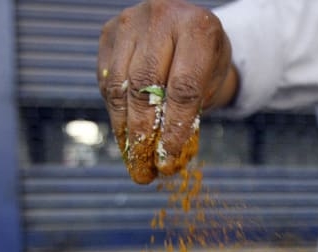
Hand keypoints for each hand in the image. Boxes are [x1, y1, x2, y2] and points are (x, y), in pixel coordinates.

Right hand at [97, 0, 233, 182]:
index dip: (175, 128)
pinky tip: (124, 135)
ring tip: (133, 159)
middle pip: (145, 87)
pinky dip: (115, 112)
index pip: (183, 87)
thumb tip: (166, 156)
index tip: (168, 158)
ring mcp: (130, 22)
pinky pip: (106, 81)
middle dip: (144, 134)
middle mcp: (161, 18)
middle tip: (145, 167)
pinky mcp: (109, 33)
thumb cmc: (204, 59)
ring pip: (119, 86)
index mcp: (197, 28)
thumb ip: (192, 111)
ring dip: (124, 129)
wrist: (188, 26)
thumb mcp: (211, 81)